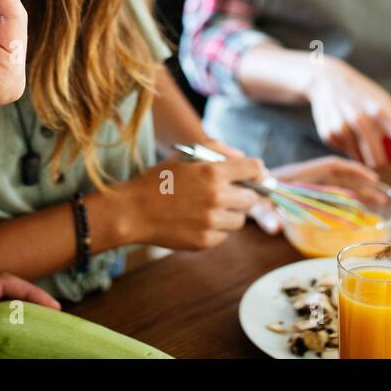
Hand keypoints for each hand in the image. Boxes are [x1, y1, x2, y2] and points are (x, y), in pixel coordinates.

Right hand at [112, 155, 264, 250]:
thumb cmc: (159, 180)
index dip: (257, 172)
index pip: (254, 169)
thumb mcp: (185, 155)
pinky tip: (197, 221)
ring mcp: (211, 221)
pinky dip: (216, 229)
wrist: (133, 211)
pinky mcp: (205, 241)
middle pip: (251, 198)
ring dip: (230, 214)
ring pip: (240, 220)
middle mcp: (216, 196)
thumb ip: (217, 149)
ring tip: (208, 208)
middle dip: (243, 195)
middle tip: (228, 194)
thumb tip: (242, 158)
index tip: (256, 176)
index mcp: (213, 171)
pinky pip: (224, 235)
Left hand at [249, 156, 389, 233]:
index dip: (352, 170)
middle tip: (383, 197)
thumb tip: (275, 228)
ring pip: (337, 186)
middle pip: (339, 177)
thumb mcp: (254, 204)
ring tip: (379, 204)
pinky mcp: (303, 197)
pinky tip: (356, 212)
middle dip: (362, 184)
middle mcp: (305, 179)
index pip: (330, 167)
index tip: (372, 177)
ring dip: (357, 193)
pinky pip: (329, 196)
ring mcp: (305, 187)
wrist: (233, 189)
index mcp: (297, 175)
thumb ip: (263, 215)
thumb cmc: (245, 194)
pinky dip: (345, 202)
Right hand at [305, 58, 390, 171]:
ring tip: (359, 135)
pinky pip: (346, 155)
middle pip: (380, 161)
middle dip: (384, 162)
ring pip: (362, 161)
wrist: (327, 80)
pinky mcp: (329, 134)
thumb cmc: (363, 94)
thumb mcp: (384, 102)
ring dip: (366, 155)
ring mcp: (343, 128)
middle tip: (381, 150)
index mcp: (382, 111)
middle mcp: (362, 120)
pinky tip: (346, 130)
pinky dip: (350, 148)